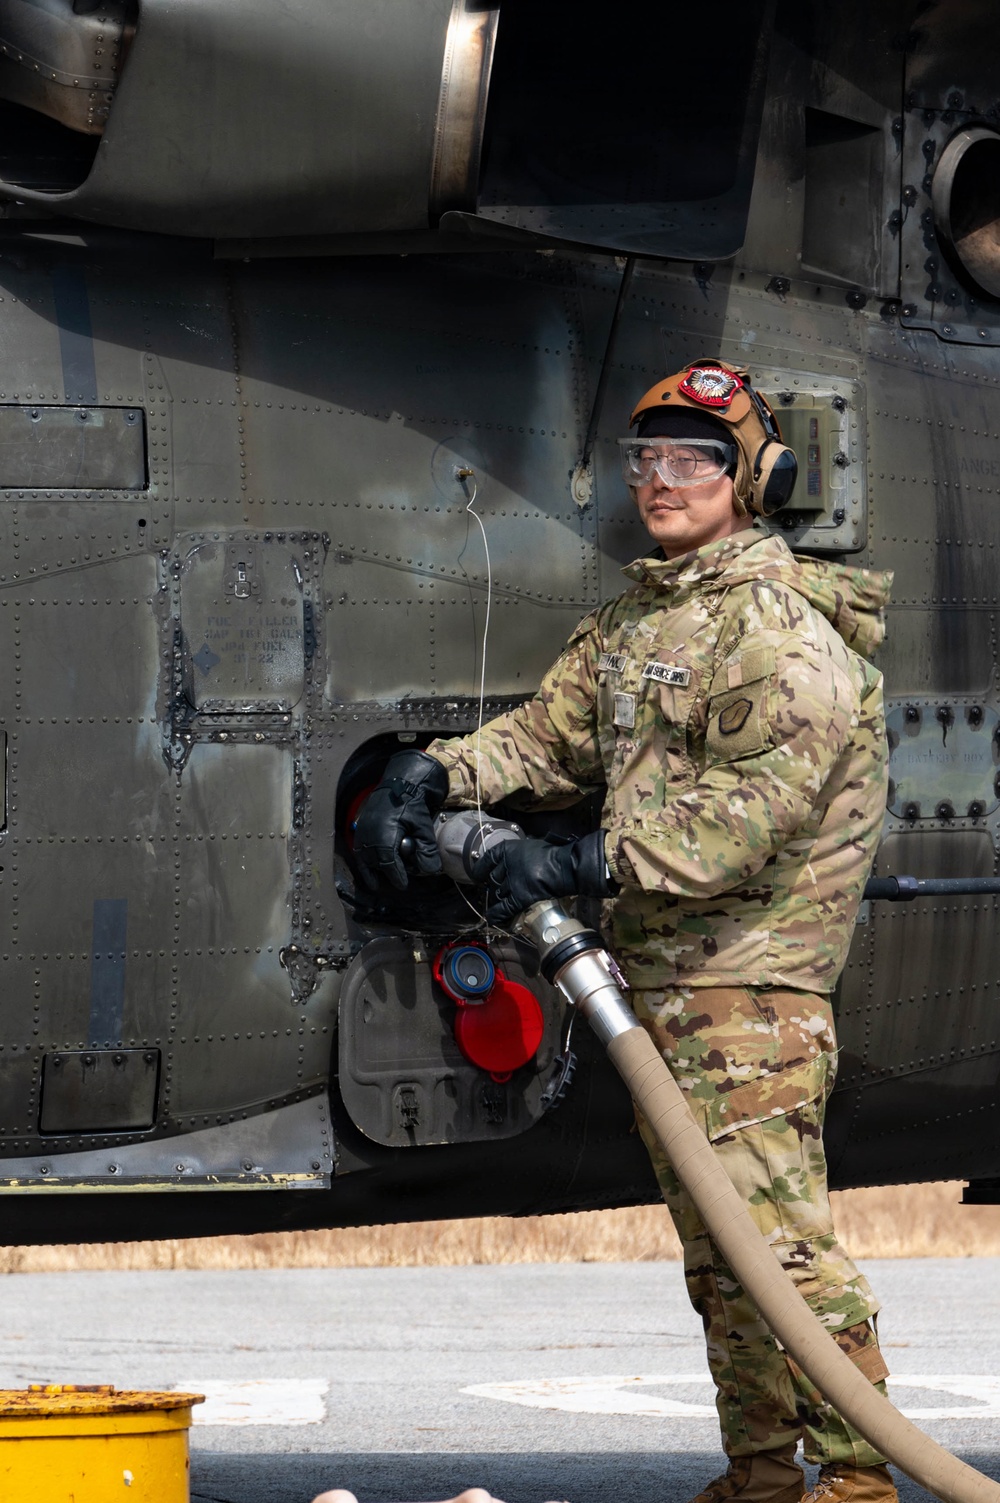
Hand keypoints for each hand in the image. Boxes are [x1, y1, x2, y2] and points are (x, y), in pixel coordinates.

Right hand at [353, 750, 448, 889]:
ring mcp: (361, 834)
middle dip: (388, 873)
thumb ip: (427, 850)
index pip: (389, 866)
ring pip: (366, 861)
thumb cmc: (411, 804)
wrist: (398, 784)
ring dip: (374, 871)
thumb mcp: (423, 827)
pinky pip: (359, 853)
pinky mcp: (360, 830)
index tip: (403, 885)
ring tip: (382, 880)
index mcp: (384, 838)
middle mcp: (369, 838)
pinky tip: (371, 874)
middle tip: (400, 877)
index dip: (397, 877)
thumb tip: (431, 871)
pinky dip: (365, 864)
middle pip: (377, 865)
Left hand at [470, 829, 616, 924]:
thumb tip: (519, 857)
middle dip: (494, 884)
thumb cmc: (553, 854)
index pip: (488, 858)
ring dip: (499, 898)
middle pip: (494, 878)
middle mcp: (507, 866)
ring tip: (500, 902)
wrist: (564, 867)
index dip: (480, 867)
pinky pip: (504, 909)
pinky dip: (497, 915)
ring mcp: (512, 883)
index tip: (478, 873)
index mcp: (508, 850)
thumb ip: (521, 853)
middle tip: (495, 888)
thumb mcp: (532, 846)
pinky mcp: (520, 898)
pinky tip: (492, 918)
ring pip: (499, 893)